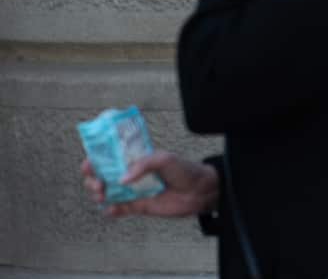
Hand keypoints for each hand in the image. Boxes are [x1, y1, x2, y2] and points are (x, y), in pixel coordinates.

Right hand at [81, 151, 218, 217]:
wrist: (199, 190)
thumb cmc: (184, 169)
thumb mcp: (164, 159)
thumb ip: (143, 164)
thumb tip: (122, 178)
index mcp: (135, 158)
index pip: (109, 157)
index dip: (95, 160)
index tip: (89, 164)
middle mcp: (131, 174)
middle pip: (102, 176)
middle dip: (93, 180)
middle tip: (99, 184)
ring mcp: (133, 190)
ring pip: (107, 193)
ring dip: (98, 195)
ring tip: (103, 195)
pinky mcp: (138, 206)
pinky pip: (119, 209)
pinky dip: (110, 210)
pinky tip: (110, 209)